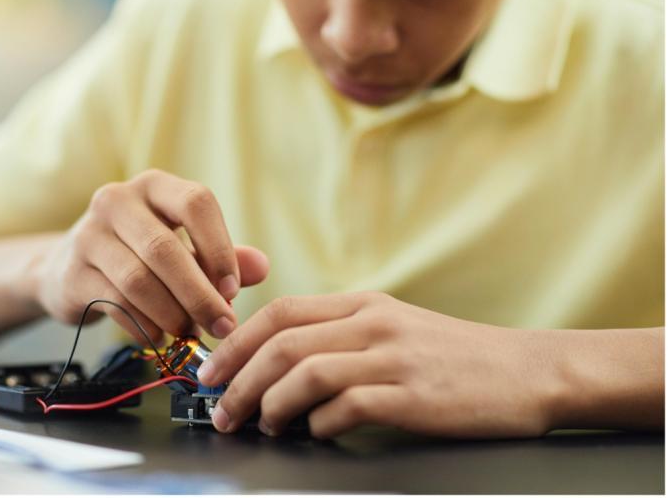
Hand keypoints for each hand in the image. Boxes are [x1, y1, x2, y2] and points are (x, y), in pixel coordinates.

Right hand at [32, 169, 269, 343]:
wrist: (70, 268)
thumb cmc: (141, 255)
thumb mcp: (185, 248)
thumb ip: (223, 257)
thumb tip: (262, 267)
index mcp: (154, 186)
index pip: (195, 203)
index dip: (219, 248)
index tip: (233, 290)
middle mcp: (117, 201)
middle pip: (165, 249)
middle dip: (199, 294)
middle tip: (222, 326)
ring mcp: (89, 235)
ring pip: (138, 280)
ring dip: (172, 315)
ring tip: (190, 334)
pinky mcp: (72, 273)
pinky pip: (115, 304)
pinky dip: (145, 327)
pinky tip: (160, 338)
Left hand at [198, 292, 561, 438]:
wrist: (525, 371)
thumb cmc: (454, 355)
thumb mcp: (393, 326)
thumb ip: (340, 335)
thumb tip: (278, 365)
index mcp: (363, 304)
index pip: (281, 312)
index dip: (236, 342)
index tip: (212, 371)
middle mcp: (373, 324)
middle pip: (282, 342)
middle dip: (239, 379)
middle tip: (221, 410)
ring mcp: (394, 358)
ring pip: (306, 372)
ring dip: (270, 404)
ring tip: (260, 426)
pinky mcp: (413, 397)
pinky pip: (346, 407)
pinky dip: (318, 423)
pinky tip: (315, 433)